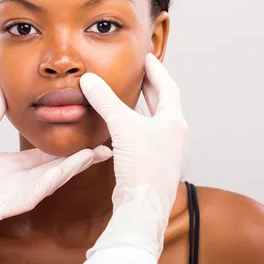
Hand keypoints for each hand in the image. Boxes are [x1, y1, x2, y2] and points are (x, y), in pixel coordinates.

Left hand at [0, 80, 111, 261]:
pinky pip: (35, 191)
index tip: (92, 130)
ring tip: (98, 151)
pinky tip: (70, 167)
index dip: (71, 143)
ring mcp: (13, 194)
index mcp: (12, 165)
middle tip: (110, 142)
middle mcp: (17, 180)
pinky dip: (54, 179)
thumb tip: (0, 86)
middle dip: (84, 156)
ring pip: (52, 179)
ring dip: (76, 167)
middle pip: (58, 167)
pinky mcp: (4, 205)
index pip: (49, 154)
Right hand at [80, 53, 187, 258]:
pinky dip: (135, 121)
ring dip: (142, 103)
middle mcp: (173, 133)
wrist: (142, 207)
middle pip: (163, 100)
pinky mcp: (153, 161)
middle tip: (138, 69)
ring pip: (154, 117)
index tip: (146, 56)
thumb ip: (106, 101)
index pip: (167, 85)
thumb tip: (89, 80)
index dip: (156, 69)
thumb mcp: (123, 127)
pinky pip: (145, 132)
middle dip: (150, 84)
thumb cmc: (142, 168)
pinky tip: (122, 122)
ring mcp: (164, 148)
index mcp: (173, 121)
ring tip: (129, 91)